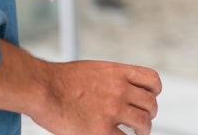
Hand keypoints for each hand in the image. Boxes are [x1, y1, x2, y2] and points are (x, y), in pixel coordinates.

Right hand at [0, 40, 161, 134]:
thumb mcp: (95, 70)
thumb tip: (124, 91)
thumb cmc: (61, 80)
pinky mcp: (102, 129)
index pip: (152, 80)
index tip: (149, 98)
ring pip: (144, 122)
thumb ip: (113, 79)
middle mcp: (120, 89)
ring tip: (136, 133)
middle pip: (151, 103)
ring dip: (143, 130)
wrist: (43, 88)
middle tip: (141, 120)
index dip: (154, 92)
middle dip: (149, 113)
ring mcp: (113, 109)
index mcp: (119, 72)